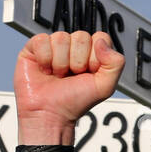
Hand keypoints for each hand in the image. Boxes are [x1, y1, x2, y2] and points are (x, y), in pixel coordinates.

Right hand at [13, 30, 123, 145]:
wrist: (51, 115)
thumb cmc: (75, 102)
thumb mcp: (105, 87)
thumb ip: (116, 63)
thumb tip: (101, 42)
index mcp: (91, 53)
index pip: (100, 38)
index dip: (95, 57)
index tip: (89, 73)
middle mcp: (73, 47)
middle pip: (81, 36)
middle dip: (78, 61)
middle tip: (72, 76)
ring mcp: (54, 46)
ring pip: (61, 37)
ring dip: (60, 63)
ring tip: (58, 76)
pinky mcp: (34, 48)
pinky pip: (42, 40)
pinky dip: (45, 59)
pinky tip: (45, 71)